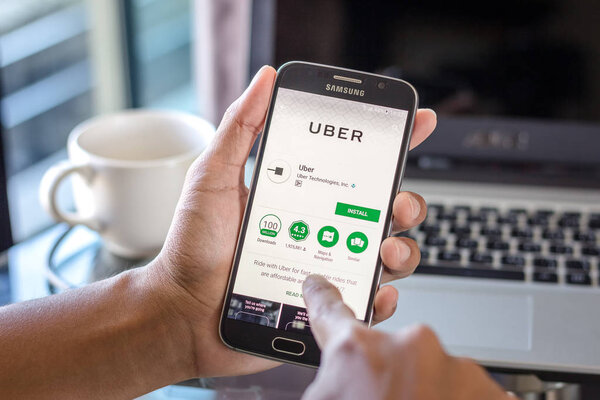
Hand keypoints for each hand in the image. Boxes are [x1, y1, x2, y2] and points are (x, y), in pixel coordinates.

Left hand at [147, 65, 436, 376]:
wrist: (182, 312)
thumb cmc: (193, 247)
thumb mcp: (213, 177)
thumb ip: (239, 129)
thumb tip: (264, 79)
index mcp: (302, 195)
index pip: (354, 165)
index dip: (389, 142)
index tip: (414, 122)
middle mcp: (320, 228)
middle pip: (382, 210)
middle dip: (405, 202)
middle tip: (396, 202)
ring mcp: (326, 266)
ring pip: (386, 254)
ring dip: (401, 248)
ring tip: (384, 247)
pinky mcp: (324, 306)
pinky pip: (367, 300)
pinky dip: (382, 296)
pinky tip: (376, 289)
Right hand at [301, 275, 512, 399]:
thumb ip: (326, 385)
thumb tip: (332, 379)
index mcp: (356, 353)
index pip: (329, 311)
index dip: (321, 296)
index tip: (318, 284)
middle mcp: (408, 347)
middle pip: (389, 352)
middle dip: (387, 378)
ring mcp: (455, 368)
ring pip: (431, 372)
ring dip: (425, 395)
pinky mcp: (491, 392)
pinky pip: (466, 392)